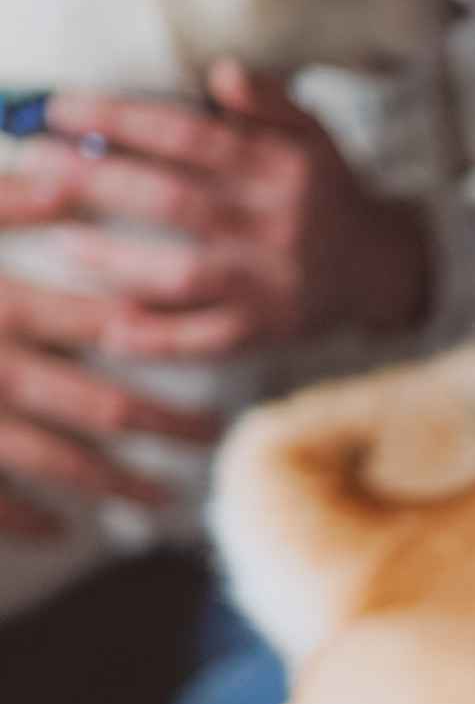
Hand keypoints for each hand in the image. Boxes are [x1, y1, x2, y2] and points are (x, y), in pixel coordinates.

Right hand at [0, 178, 217, 538]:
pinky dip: (22, 518)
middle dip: (166, 429)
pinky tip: (59, 532)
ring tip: (161, 503)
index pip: (109, 327)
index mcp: (0, 305)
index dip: (171, 344)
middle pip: (102, 407)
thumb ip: (5, 198)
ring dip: (113, 485)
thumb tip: (72, 171)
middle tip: (216, 442)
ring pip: (55, 461)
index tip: (223, 357)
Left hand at [30, 59, 429, 358]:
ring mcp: (273, 283)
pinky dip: (160, 337)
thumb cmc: (327, 193)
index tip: (63, 112)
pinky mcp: (270, 330)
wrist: (381, 268)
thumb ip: (270, 101)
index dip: (123, 121)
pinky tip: (112, 325)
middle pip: (176, 201)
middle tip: (39, 166)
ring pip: (185, 273)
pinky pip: (208, 339)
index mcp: (285, 169)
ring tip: (64, 241)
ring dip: (117, 260)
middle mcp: (280, 225)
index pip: (192, 136)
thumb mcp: (314, 135)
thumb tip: (222, 74)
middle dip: (99, 181)